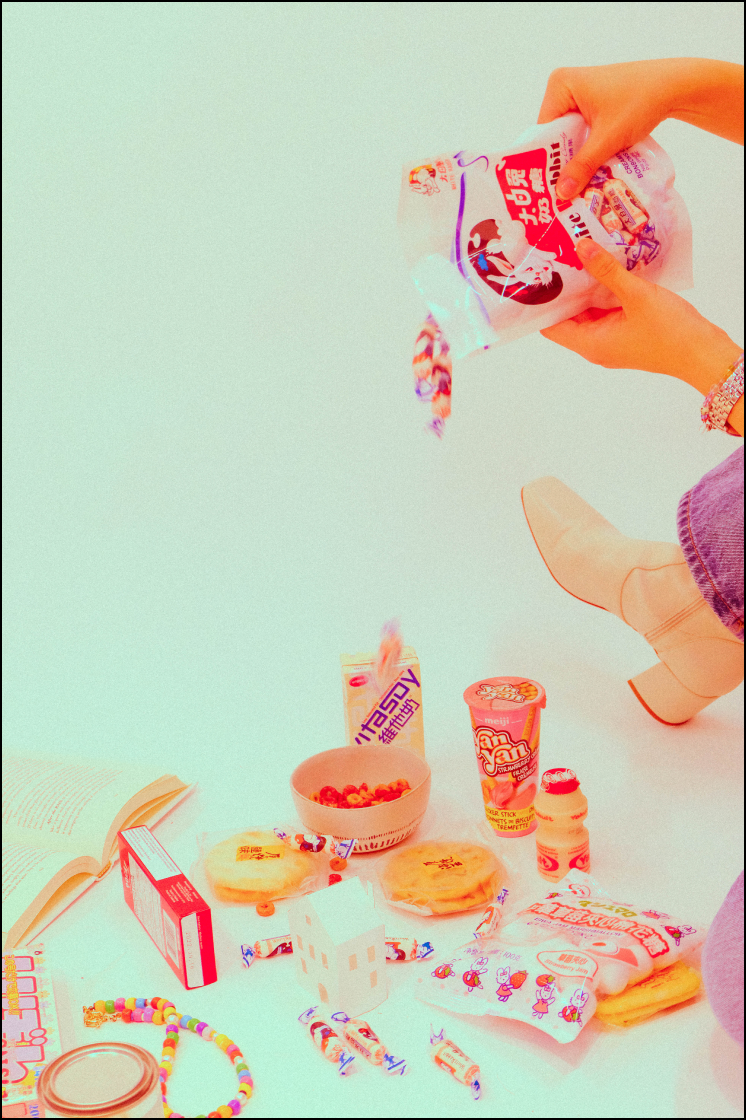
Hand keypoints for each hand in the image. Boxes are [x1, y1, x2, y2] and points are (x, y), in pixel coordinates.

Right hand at [539, 59, 743, 199]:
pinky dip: (586, 151)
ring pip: (569, 137)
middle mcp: (564, 88)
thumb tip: (561, 193)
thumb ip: (583, 165)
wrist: (673, 86)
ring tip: (574, 189)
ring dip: (575, 160)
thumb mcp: (608, 138)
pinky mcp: (592, 105)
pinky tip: (589, 171)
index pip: (543, 132)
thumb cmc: (640, 101)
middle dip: (561, 163)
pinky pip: (581, 133)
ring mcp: (578, 96)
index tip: (547, 189)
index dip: (546, 161)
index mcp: (560, 85)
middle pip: (554, 135)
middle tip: (560, 196)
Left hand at [540, 238, 741, 395]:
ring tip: (577, 257)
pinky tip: (604, 269)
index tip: (535, 277)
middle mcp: (596, 345)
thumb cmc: (670, 332)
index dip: (541, 304)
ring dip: (585, 289)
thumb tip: (581, 248)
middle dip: (563, 290)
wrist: (704, 353)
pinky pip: (607, 312)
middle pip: (568, 317)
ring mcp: (612, 340)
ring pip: (589, 313)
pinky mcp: (626, 333)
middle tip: (556, 258)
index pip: (550, 326)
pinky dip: (603, 293)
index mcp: (590, 343)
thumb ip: (607, 271)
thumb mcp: (636, 295)